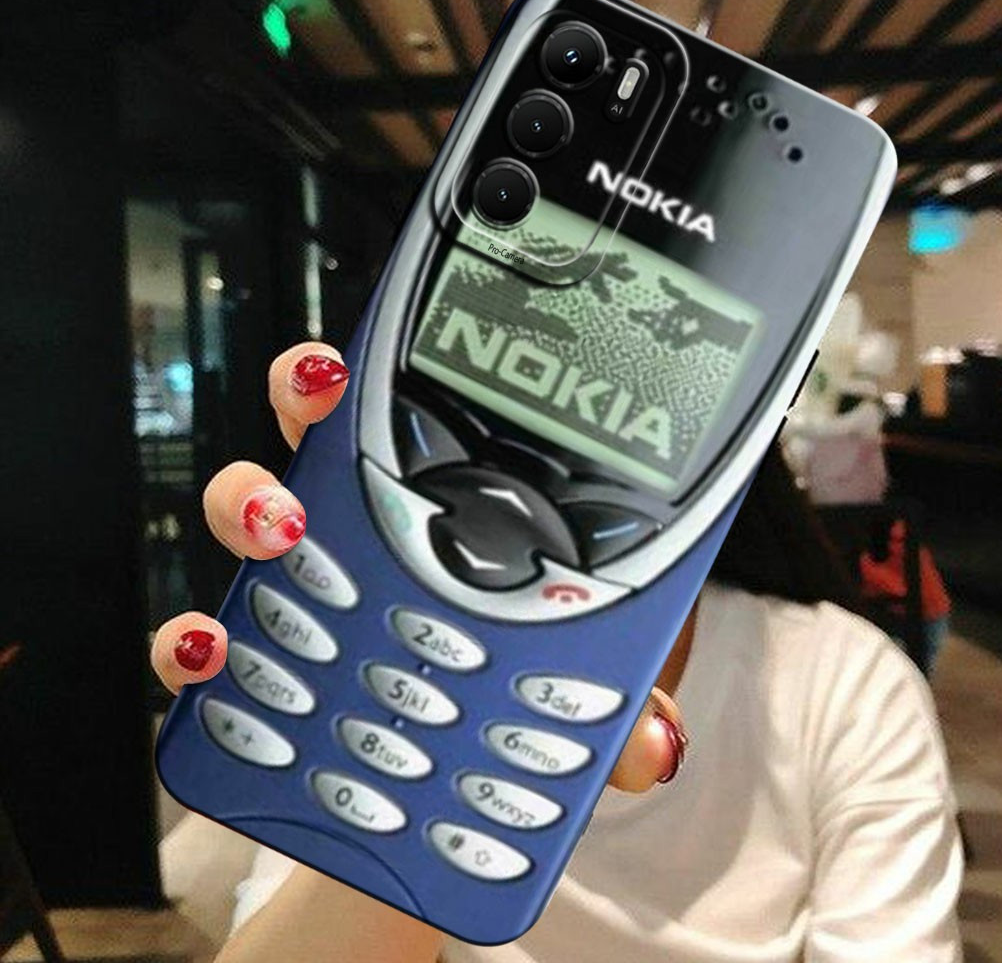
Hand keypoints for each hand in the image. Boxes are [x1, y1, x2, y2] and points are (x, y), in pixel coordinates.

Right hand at [150, 341, 686, 791]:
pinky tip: (208, 652)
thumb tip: (652, 747)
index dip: (375, 378)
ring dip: (246, 502)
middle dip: (302, 402)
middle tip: (318, 414)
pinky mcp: (256, 664)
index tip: (349, 364)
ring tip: (278, 528)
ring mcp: (309, 588)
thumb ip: (626, 708)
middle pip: (315, 437)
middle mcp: (371, 529)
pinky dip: (192, 642)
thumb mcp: (597, 696)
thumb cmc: (538, 705)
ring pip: (248, 514)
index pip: (407, 414)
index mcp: (454, 503)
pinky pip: (206, 640)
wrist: (469, 795)